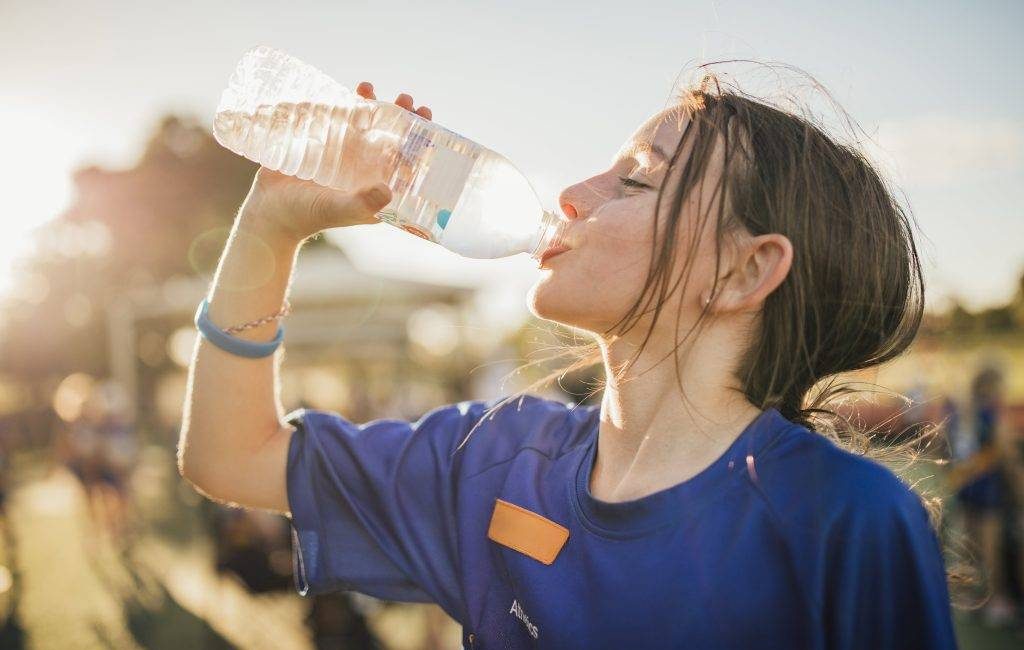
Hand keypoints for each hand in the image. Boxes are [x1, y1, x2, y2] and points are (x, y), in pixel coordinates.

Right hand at [239, 82, 433, 243]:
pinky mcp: (322, 144)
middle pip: (390, 138)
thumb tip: (389, 189)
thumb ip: (362, 203)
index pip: (406, 162)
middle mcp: (365, 170)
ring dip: (373, 105)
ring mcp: (344, 156)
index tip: (426, 121)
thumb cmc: (306, 216)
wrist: (269, 211)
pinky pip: (338, 120)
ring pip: (365, 125)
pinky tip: (348, 91)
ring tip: (369, 88)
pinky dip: (345, 103)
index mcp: (377, 187)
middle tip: (406, 100)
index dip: (420, 142)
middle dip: (401, 117)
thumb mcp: (337, 210)